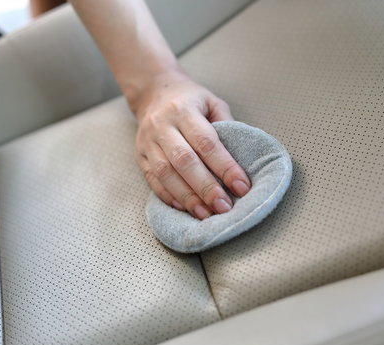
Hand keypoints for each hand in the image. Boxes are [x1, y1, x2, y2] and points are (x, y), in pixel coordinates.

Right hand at [133, 72, 250, 218]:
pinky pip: (152, 180)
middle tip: (224, 206)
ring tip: (206, 214)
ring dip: (187, 197)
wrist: (153, 92)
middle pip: (184, 161)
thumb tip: (243, 160)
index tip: (241, 186)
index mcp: (184, 111)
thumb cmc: (190, 100)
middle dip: (206, 187)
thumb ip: (227, 126)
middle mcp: (162, 126)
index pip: (206, 143)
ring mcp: (148, 142)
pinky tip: (184, 208)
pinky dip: (169, 197)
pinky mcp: (140, 156)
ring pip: (165, 174)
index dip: (225, 166)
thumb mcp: (213, 102)